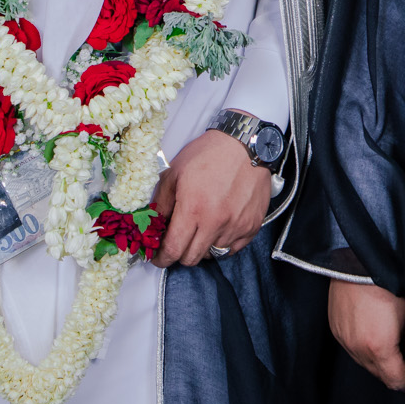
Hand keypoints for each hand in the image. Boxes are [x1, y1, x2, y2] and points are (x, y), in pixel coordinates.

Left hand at [150, 128, 270, 266]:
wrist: (245, 144)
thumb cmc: (209, 154)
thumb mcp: (174, 172)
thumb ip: (161, 202)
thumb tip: (153, 225)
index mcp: (193, 208)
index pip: (173, 249)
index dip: (161, 258)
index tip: (158, 257)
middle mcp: (216, 222)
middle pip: (191, 258)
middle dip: (178, 255)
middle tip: (177, 242)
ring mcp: (236, 226)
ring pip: (211, 255)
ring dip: (201, 247)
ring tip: (199, 229)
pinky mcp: (252, 226)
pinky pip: (232, 249)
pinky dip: (221, 244)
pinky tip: (217, 228)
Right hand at [329, 280, 404, 391]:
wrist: (360, 259)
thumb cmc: (390, 281)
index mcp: (379, 347)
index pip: (396, 382)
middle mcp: (357, 348)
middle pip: (379, 375)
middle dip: (396, 373)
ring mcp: (343, 339)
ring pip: (364, 363)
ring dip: (380, 362)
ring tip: (393, 348)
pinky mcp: (335, 329)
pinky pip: (352, 349)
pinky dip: (365, 349)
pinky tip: (375, 335)